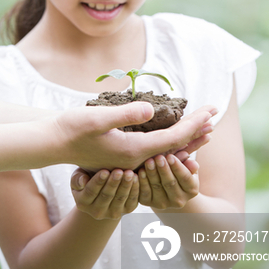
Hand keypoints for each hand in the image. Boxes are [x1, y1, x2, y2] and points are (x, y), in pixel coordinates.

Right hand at [54, 103, 216, 171]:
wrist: (52, 143)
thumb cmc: (71, 129)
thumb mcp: (97, 118)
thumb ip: (125, 114)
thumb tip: (150, 109)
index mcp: (134, 151)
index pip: (173, 139)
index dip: (195, 124)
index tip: (211, 110)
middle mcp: (135, 158)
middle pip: (175, 146)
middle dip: (197, 130)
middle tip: (216, 115)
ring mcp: (128, 158)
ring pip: (166, 149)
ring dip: (186, 135)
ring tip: (203, 125)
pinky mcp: (122, 154)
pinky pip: (155, 149)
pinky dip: (170, 139)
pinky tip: (174, 132)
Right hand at [71, 167, 138, 219]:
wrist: (101, 190)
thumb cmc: (88, 176)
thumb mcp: (79, 176)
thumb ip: (77, 178)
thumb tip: (83, 181)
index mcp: (83, 202)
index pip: (91, 192)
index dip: (98, 182)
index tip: (104, 171)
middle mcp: (97, 211)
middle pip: (106, 196)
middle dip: (114, 183)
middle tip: (119, 171)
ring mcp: (112, 213)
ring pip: (120, 198)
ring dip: (125, 186)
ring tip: (129, 173)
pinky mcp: (126, 210)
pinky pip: (132, 200)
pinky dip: (135, 189)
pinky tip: (137, 177)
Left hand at [138, 154, 198, 208]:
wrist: (165, 186)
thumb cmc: (177, 169)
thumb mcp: (186, 166)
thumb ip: (189, 164)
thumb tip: (193, 163)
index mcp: (191, 190)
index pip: (185, 178)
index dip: (177, 167)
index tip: (170, 156)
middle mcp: (179, 200)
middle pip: (170, 183)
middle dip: (164, 170)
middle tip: (158, 157)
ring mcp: (163, 203)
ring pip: (157, 187)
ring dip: (152, 174)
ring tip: (149, 162)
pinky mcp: (149, 203)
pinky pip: (145, 193)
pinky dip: (142, 182)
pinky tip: (140, 172)